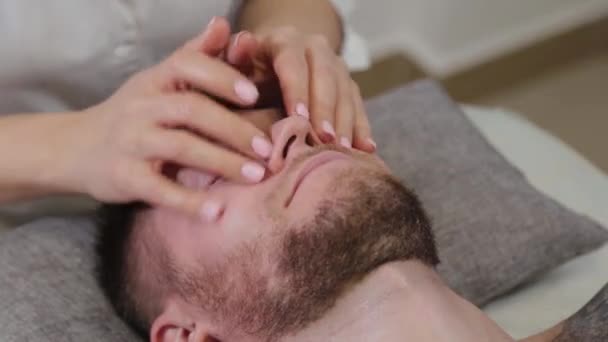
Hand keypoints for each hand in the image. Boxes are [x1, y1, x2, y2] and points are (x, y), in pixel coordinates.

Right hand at [64, 24, 273, 220]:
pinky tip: (217, 212)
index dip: (222, 77)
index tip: (254, 95)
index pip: (188, 66)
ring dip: (222, 162)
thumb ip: (195, 56)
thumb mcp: (159, 81)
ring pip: (181, 147)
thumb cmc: (134, 113)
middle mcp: (142, 106)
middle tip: (267, 150)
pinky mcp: (124, 177)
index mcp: (156, 80)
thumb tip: (225, 25)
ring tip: (256, 176)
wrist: (76, 147)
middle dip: (234, 129)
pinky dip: (188, 202)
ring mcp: (131, 142)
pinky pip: (158, 189)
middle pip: (192, 109)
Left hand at [224, 22, 375, 152]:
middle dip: (326, 109)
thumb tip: (242, 43)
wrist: (270, 66)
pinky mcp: (348, 85)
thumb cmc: (246, 74)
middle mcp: (315, 49)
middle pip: (326, 76)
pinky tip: (366, 149)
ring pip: (346, 91)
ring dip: (346, 122)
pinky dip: (362, 128)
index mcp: (285, 41)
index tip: (299, 118)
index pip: (293, 63)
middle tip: (324, 139)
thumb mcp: (235, 66)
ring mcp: (336, 66)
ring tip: (342, 149)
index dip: (297, 90)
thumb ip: (234, 58)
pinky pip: (359, 105)